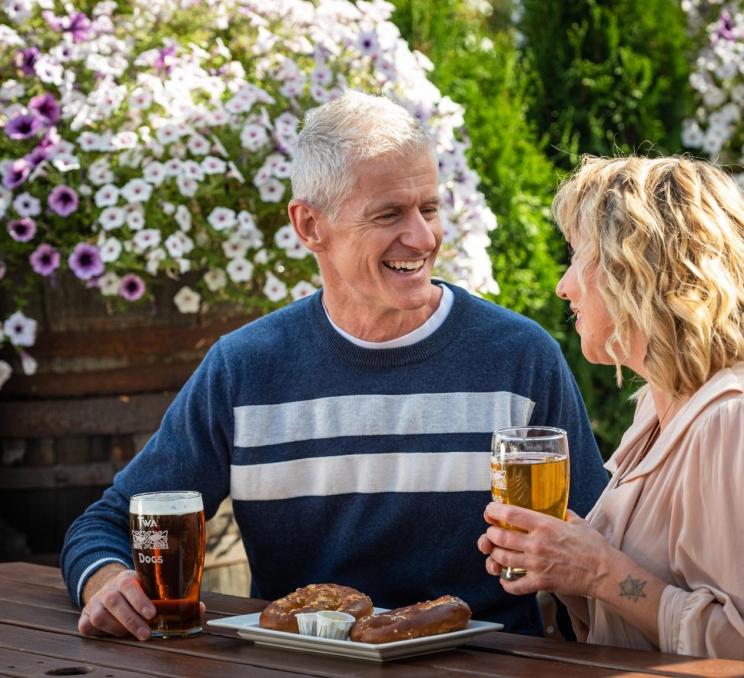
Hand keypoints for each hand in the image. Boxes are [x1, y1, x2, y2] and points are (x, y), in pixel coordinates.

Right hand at [78, 564, 155, 640]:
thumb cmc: (134, 591)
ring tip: (133, 634)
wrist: (109, 589)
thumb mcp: (145, 585)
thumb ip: (157, 592)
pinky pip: (87, 627)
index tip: (152, 614)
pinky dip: (101, 634)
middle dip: (132, 621)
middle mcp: (107, 590)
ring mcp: (93, 603)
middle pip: (115, 603)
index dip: (140, 600)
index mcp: (124, 579)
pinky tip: (115, 635)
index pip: (129, 586)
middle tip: (146, 634)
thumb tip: (182, 605)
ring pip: (100, 617)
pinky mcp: (84, 617)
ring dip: (118, 629)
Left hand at [477, 502, 610, 597]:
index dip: (493, 510)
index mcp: (544, 525)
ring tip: (497, 552)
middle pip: (500, 536)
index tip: (489, 510)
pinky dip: (505, 582)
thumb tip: (552, 506)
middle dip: (491, 534)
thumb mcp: (576, 521)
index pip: (510, 513)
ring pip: (502, 559)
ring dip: (494, 555)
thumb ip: (560, 513)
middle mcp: (536, 544)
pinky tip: (505, 578)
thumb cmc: (593, 546)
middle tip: (492, 532)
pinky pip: (514, 585)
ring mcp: (536, 565)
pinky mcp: (540, 583)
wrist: (605, 572)